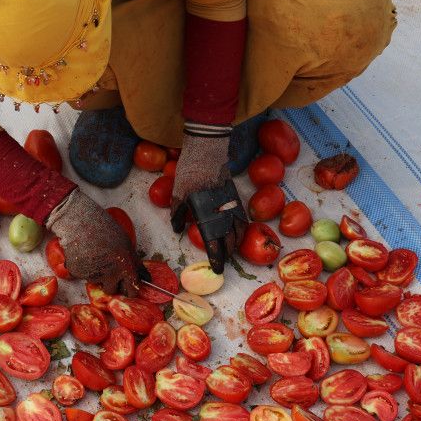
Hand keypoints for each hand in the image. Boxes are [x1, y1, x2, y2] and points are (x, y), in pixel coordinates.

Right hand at [46, 189, 139, 293]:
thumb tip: (147, 278)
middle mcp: (110, 274)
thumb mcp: (127, 244)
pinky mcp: (78, 273)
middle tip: (108, 270)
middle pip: (112, 290)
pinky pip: (83, 276)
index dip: (130, 289)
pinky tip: (84, 255)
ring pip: (97, 282)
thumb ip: (135, 263)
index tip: (127, 286)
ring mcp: (93, 274)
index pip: (132, 290)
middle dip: (111, 284)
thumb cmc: (106, 230)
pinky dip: (84, 269)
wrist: (81, 221)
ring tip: (95, 256)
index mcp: (125, 266)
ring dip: (97, 275)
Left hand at [171, 133, 245, 267]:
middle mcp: (221, 213)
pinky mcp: (236, 196)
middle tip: (223, 263)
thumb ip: (178, 214)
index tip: (217, 269)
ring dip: (235, 244)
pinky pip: (242, 218)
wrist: (208, 150)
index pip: (214, 243)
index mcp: (205, 215)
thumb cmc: (190, 171)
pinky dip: (242, 230)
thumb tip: (178, 229)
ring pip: (238, 231)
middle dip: (226, 254)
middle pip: (228, 241)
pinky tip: (238, 233)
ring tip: (231, 251)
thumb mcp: (177, 193)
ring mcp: (231, 205)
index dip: (216, 258)